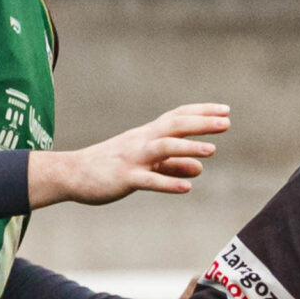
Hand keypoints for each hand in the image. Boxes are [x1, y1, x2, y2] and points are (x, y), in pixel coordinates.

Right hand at [32, 103, 230, 207]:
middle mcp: (141, 141)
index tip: (225, 110)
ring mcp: (132, 159)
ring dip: (188, 148)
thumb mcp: (145, 165)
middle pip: (174, 126)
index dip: (201, 112)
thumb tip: (199, 168)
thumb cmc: (110, 167)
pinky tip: (186, 188)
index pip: (177, 117)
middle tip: (227, 122)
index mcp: (146, 135)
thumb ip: (172, 165)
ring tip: (213, 150)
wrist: (72, 174)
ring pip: (163, 148)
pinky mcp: (124, 178)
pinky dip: (167, 183)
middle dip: (201, 123)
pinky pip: (148, 180)